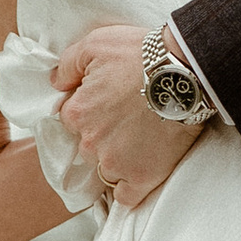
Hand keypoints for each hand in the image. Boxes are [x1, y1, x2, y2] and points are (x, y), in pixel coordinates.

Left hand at [52, 21, 200, 212]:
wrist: (185, 71)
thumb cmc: (140, 54)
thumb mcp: (96, 43)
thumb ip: (68, 64)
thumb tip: (55, 82)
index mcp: (77, 113)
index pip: (72, 120)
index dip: (90, 111)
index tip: (109, 104)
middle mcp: (90, 142)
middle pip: (88, 146)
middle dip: (103, 136)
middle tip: (128, 120)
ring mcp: (116, 163)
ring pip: (105, 170)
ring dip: (117, 160)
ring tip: (141, 141)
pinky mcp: (142, 177)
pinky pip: (126, 196)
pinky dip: (131, 188)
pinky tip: (139, 173)